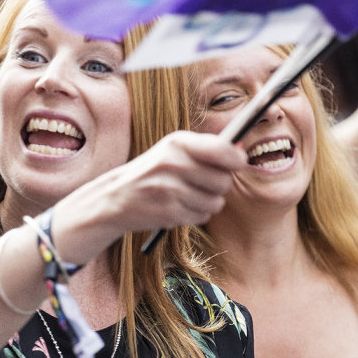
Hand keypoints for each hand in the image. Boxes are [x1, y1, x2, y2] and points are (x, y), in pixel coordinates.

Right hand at [53, 131, 243, 264]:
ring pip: (216, 202)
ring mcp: (169, 188)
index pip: (222, 150)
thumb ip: (207, 149)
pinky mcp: (168, 211)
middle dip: (219, 186)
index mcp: (177, 142)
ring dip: (207, 203)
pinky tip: (180, 207)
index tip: (237, 164)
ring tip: (187, 197)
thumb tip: (241, 152)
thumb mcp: (173, 151)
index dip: (236, 160)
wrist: (115, 197)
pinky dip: (196, 215)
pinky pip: (202, 216)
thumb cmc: (153, 172)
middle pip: (224, 180)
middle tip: (202, 184)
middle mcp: (173, 163)